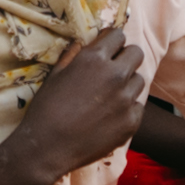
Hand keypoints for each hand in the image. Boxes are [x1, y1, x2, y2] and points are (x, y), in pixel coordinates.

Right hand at [0, 22, 150, 184]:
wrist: (47, 148)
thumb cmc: (46, 109)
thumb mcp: (55, 75)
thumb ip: (72, 55)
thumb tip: (82, 42)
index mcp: (94, 59)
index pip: (118, 35)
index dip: (112, 42)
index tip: (107, 50)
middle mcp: (115, 75)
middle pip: (136, 53)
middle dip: (125, 58)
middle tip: (112, 71)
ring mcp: (126, 99)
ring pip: (139, 80)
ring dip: (127, 84)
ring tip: (109, 97)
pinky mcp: (132, 121)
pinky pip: (138, 106)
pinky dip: (127, 109)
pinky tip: (110, 117)